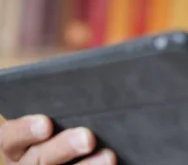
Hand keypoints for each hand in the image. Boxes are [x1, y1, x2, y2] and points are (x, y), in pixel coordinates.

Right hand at [0, 115, 115, 164]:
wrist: (66, 155)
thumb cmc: (61, 131)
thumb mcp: (54, 123)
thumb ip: (64, 115)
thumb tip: (90, 95)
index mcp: (17, 147)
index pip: (11, 137)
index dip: (26, 131)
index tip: (46, 124)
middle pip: (39, 158)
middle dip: (64, 147)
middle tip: (88, 138)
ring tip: (109, 157)